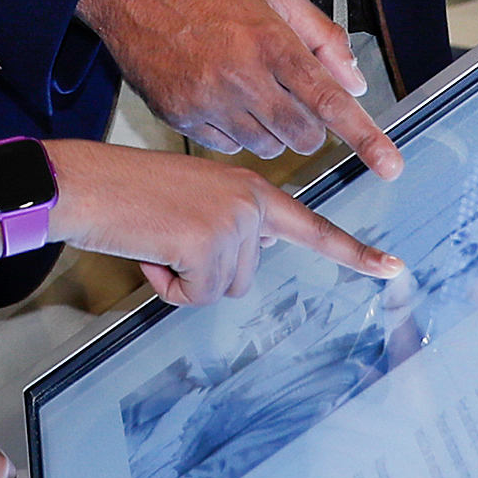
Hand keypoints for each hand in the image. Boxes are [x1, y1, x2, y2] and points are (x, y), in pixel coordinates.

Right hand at [45, 139, 403, 305]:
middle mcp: (250, 201)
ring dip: (181, 278)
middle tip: (166, 237)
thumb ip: (233, 222)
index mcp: (250, 188)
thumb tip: (258, 248)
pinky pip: (193, 295)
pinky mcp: (209, 242)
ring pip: (219, 289)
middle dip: (201, 273)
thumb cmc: (126, 193)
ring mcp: (234, 221)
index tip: (394, 269)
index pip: (311, 228)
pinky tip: (148, 247)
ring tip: (154, 238)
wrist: (84, 182)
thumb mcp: (193, 201)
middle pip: (245, 276)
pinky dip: (165, 284)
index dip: (354, 253)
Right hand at [78, 0, 404, 177]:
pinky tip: (223, 100)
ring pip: (266, 147)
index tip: (389, 166)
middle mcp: (241, 76)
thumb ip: (322, 37)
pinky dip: (237, 133)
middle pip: (302, 135)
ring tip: (252, 92)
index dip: (366, 138)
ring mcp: (208, 101)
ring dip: (273, 130)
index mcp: (271, 42)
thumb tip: (353, 81)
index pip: (330, 102)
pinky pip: (228, 147)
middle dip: (310, 127)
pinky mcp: (181, 116)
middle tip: (294, 100)